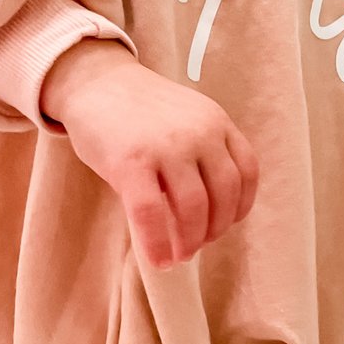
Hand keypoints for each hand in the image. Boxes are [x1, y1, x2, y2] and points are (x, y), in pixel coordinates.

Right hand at [42, 41, 259, 268]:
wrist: (96, 82)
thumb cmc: (141, 110)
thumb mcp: (186, 118)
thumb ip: (203, 153)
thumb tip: (209, 214)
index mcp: (217, 121)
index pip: (246, 170)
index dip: (241, 204)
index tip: (229, 223)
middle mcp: (199, 133)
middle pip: (224, 194)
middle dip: (215, 228)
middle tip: (199, 244)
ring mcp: (167, 148)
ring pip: (193, 208)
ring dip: (191, 240)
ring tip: (180, 254)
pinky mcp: (131, 164)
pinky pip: (151, 214)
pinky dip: (157, 244)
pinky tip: (158, 261)